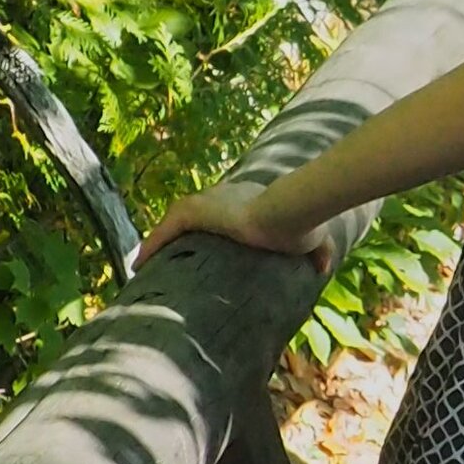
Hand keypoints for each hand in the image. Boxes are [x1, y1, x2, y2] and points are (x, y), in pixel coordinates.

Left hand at [136, 185, 332, 272]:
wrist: (290, 211)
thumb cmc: (301, 222)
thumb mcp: (311, 240)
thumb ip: (320, 251)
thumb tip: (325, 268)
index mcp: (246, 198)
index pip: (221, 214)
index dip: (210, 231)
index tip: (204, 249)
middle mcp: (221, 194)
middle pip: (192, 218)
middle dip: (179, 237)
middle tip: (170, 258)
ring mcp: (206, 203)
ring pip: (173, 226)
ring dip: (158, 244)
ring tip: (145, 265)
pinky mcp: (193, 212)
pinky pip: (163, 233)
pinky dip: (150, 248)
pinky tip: (138, 266)